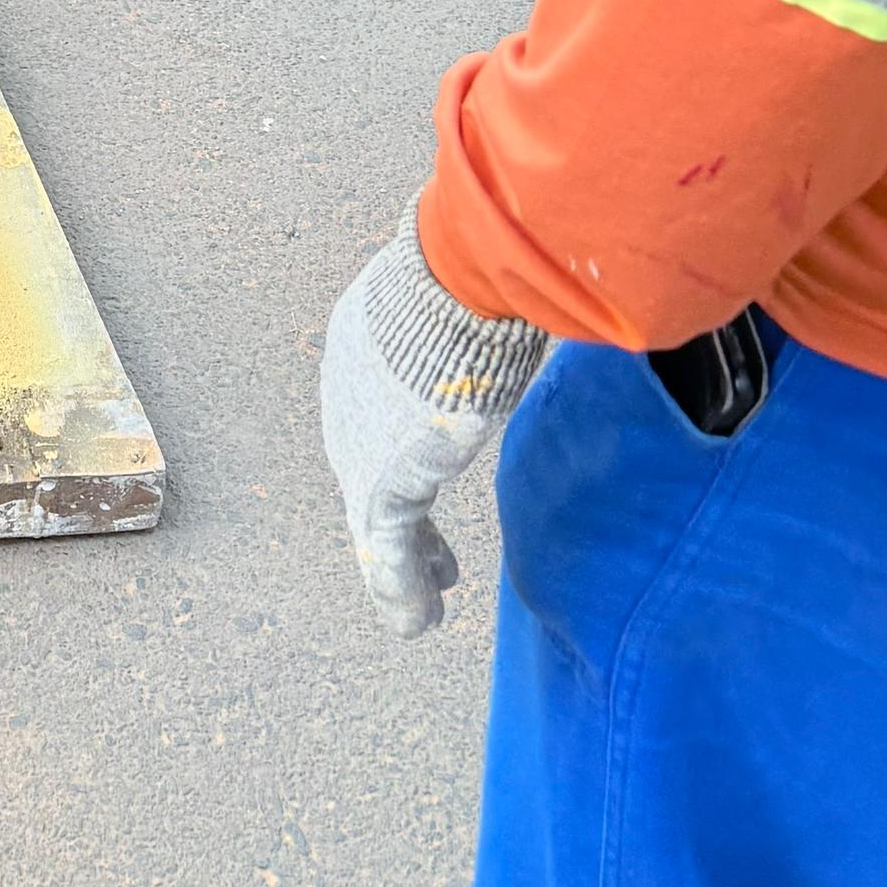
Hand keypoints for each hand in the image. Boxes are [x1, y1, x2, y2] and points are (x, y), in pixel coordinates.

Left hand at [318, 213, 548, 639]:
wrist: (457, 278)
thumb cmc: (480, 265)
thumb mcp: (473, 289)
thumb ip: (489, 311)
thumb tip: (537, 291)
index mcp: (366, 339)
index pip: (377, 409)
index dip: (403, 454)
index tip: (427, 484)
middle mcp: (350, 391)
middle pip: (371, 467)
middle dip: (401, 517)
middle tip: (432, 561)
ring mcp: (359, 435)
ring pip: (374, 520)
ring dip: (402, 569)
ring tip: (420, 613)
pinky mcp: (380, 477)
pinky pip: (385, 547)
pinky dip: (401, 587)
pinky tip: (418, 620)